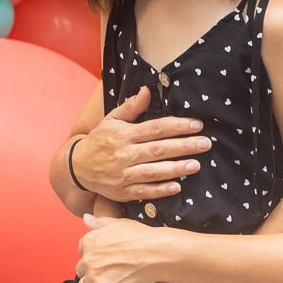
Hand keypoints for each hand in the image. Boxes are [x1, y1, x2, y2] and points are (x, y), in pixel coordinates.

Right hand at [71, 86, 210, 202]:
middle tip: (205, 143)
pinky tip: (177, 186)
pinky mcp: (122, 192)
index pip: (155, 128)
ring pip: (153, 171)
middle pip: (158, 149)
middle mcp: (123, 154)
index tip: (197, 125)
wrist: (77, 167)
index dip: (177, 126)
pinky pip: (144, 192)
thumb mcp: (111, 120)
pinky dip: (160, 190)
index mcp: (123, 134)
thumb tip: (147, 91)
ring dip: (176, 168)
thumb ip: (131, 107)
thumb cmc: (100, 140)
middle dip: (184, 146)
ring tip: (196, 165)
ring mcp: (122, 174)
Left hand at [75, 214, 165, 282]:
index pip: (82, 252)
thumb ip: (100, 222)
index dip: (94, 257)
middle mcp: (87, 258)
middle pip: (81, 270)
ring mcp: (94, 276)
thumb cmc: (141, 237)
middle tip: (109, 275)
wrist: (156, 254)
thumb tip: (86, 218)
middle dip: (92, 273)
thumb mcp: (119, 223)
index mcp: (89, 241)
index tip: (106, 261)